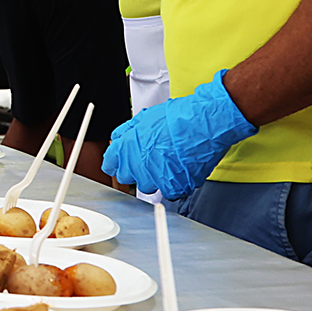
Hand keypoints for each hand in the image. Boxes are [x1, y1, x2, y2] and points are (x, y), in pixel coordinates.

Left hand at [100, 70, 256, 201]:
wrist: (202, 124)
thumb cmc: (176, 117)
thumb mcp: (144, 118)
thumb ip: (127, 132)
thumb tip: (119, 139)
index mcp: (126, 148)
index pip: (110, 164)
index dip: (117, 162)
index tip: (122, 162)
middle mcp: (136, 166)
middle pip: (127, 177)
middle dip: (135, 170)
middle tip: (149, 160)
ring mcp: (154, 178)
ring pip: (147, 186)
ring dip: (154, 178)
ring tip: (168, 163)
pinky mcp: (173, 187)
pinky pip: (169, 193)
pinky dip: (175, 184)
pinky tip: (181, 170)